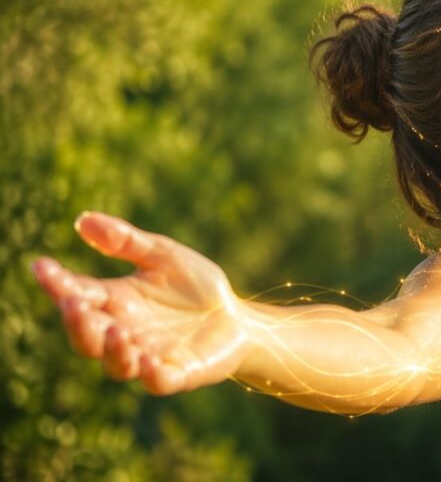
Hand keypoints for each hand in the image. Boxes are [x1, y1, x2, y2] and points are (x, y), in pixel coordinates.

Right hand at [30, 211, 250, 394]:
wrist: (237, 317)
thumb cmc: (196, 287)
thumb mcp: (163, 256)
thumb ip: (126, 242)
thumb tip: (82, 220)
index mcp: (116, 302)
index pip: (78, 294)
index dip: (58, 283)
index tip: (41, 266)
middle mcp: (125, 333)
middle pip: (87, 337)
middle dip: (77, 323)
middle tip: (73, 304)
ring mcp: (149, 357)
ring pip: (116, 365)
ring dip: (112, 351)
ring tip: (117, 332)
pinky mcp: (179, 373)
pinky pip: (159, 381)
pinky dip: (151, 374)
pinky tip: (149, 361)